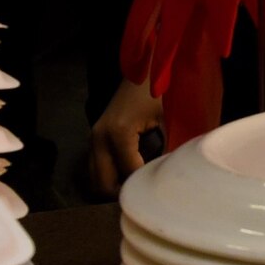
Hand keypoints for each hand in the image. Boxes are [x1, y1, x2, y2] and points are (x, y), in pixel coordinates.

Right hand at [86, 79, 162, 198]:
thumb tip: (170, 175)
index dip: (143, 185)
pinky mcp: (94, 137)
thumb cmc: (157, 93)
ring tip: (138, 185)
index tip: (159, 190)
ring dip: (114, 185)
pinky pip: (96, 166)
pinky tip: (129, 174)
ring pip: (96, 177)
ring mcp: (93, 138)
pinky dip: (109, 175)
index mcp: (118, 134)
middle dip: (122, 192)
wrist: (143, 71)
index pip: (127, 173)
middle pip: (102, 184)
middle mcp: (99, 138)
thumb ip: (167, 149)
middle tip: (145, 194)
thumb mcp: (167, 121)